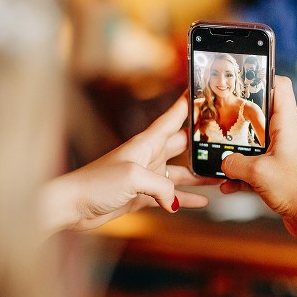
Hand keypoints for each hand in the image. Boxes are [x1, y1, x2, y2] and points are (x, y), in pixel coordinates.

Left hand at [41, 92, 219, 233]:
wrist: (72, 206)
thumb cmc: (95, 184)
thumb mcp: (133, 178)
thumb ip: (162, 186)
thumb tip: (177, 200)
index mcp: (145, 144)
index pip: (171, 118)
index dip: (186, 104)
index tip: (202, 90)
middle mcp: (147, 157)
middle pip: (181, 145)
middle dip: (201, 142)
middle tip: (224, 139)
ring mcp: (145, 177)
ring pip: (179, 173)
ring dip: (199, 175)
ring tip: (221, 176)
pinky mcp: (140, 196)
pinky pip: (169, 195)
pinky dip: (186, 198)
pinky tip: (202, 201)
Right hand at [220, 76, 296, 235]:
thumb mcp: (257, 172)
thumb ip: (233, 163)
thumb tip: (222, 162)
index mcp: (287, 124)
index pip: (281, 86)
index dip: (263, 78)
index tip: (242, 80)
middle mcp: (286, 135)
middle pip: (261, 115)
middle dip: (238, 119)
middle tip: (220, 120)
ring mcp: (282, 155)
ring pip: (253, 144)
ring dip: (236, 152)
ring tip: (220, 159)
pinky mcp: (279, 173)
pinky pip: (253, 167)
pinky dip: (240, 175)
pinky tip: (228, 186)